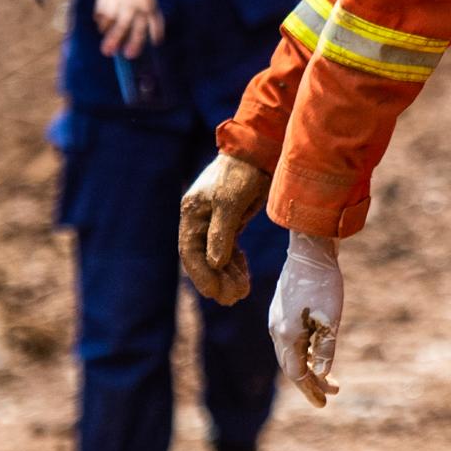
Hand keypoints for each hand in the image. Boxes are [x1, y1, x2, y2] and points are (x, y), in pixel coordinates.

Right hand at [91, 0, 164, 59]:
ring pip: (117, 27)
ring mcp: (121, 6)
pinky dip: (102, 27)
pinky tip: (102, 27)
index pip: (156, 21)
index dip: (156, 32)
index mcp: (149, 5)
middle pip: (136, 29)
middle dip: (133, 43)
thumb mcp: (144, 0)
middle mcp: (137, 7)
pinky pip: (105, 21)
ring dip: (112, 40)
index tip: (156, 43)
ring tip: (107, 51)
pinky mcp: (107, 5)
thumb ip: (144, 18)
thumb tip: (136, 43)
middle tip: (128, 56)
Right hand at [180, 153, 272, 304]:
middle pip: (203, 257)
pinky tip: (243, 276)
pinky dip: (236, 263)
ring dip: (228, 275)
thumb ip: (221, 233)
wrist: (259, 151)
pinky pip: (229, 248)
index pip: (191, 251)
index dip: (201, 275)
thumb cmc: (242, 173)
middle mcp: (199, 219)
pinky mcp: (230, 220)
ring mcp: (214, 220)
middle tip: (232, 299)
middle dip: (217, 279)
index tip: (214, 294)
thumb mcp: (230, 201)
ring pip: (217, 255)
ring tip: (241, 293)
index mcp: (192, 213)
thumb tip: (214, 263)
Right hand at [269, 231, 343, 406]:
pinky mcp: (281, 311)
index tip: (325, 403)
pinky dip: (304, 353)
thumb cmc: (323, 284)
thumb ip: (326, 348)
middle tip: (331, 394)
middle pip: (291, 367)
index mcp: (287, 336)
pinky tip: (316, 353)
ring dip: (308, 368)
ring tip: (329, 378)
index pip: (297, 374)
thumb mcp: (331, 319)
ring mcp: (276, 320)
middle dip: (310, 383)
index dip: (311, 390)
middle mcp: (276, 331)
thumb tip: (323, 374)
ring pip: (290, 354)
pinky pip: (290, 341)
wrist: (309, 251)